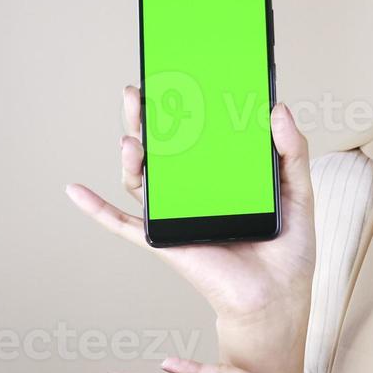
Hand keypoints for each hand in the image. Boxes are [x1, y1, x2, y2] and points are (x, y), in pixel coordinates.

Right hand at [66, 86, 315, 372]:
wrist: (278, 295)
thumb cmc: (288, 247)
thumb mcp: (297, 189)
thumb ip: (292, 150)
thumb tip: (278, 108)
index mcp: (222, 175)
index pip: (197, 134)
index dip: (183, 106)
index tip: (175, 76)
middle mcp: (194, 191)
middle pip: (161, 147)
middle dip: (146, 117)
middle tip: (141, 90)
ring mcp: (176, 214)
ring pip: (142, 177)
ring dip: (129, 152)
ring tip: (132, 135)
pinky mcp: (165, 240)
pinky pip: (123, 224)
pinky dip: (96, 209)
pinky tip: (75, 191)